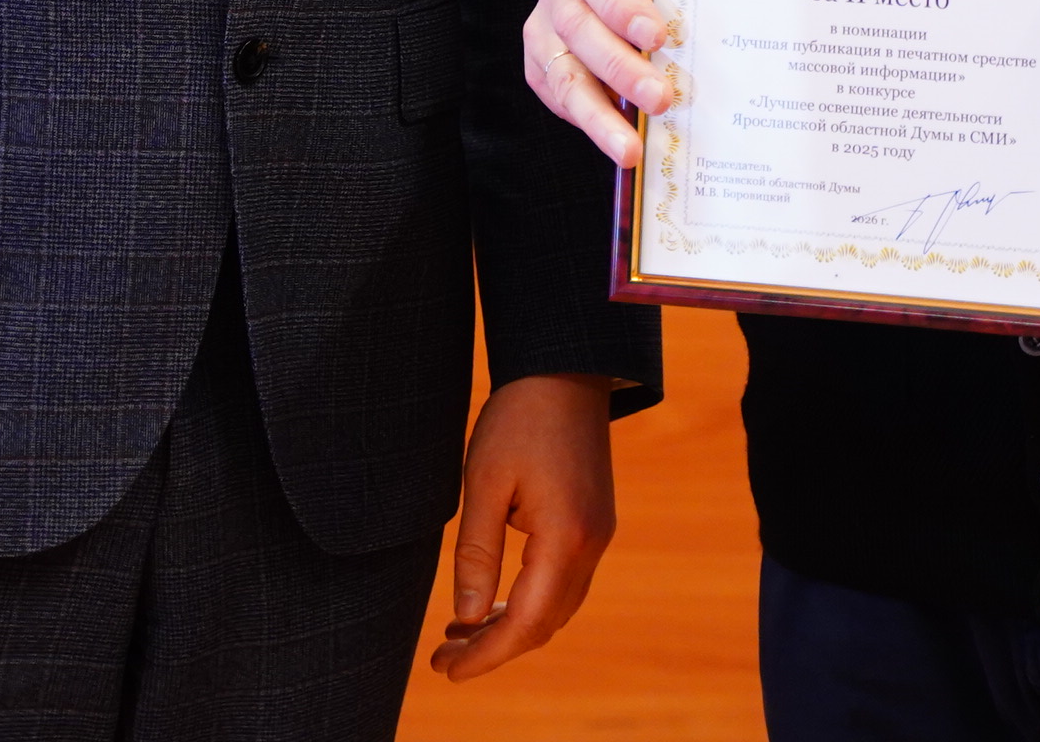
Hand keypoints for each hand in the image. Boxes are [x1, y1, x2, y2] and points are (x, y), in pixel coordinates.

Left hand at [430, 373, 616, 679]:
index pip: (527, 622)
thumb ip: (477, 553)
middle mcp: (591, 545)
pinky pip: (562, 584)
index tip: (447, 670)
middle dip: (494, 649)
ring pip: (556, 608)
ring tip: (459, 636)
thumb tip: (468, 618)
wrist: (566, 368)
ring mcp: (597, 535)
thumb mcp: (484, 482)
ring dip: (510, 629)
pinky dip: (528, 603)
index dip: (487, 655)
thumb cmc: (519, 418)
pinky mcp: (592, 524)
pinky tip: (493, 603)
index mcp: (566, 537)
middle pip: (545, 625)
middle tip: (442, 659)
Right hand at [525, 0, 670, 165]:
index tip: (658, 37)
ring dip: (600, 116)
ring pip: (565, 77)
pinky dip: (591, 123)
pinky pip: (559, 101)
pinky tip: (619, 142)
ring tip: (629, 149)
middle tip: (661, 99)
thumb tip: (713, 40)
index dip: (624, 7)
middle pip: (581, 31)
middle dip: (622, 69)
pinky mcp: (537, 67)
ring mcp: (542, 31)